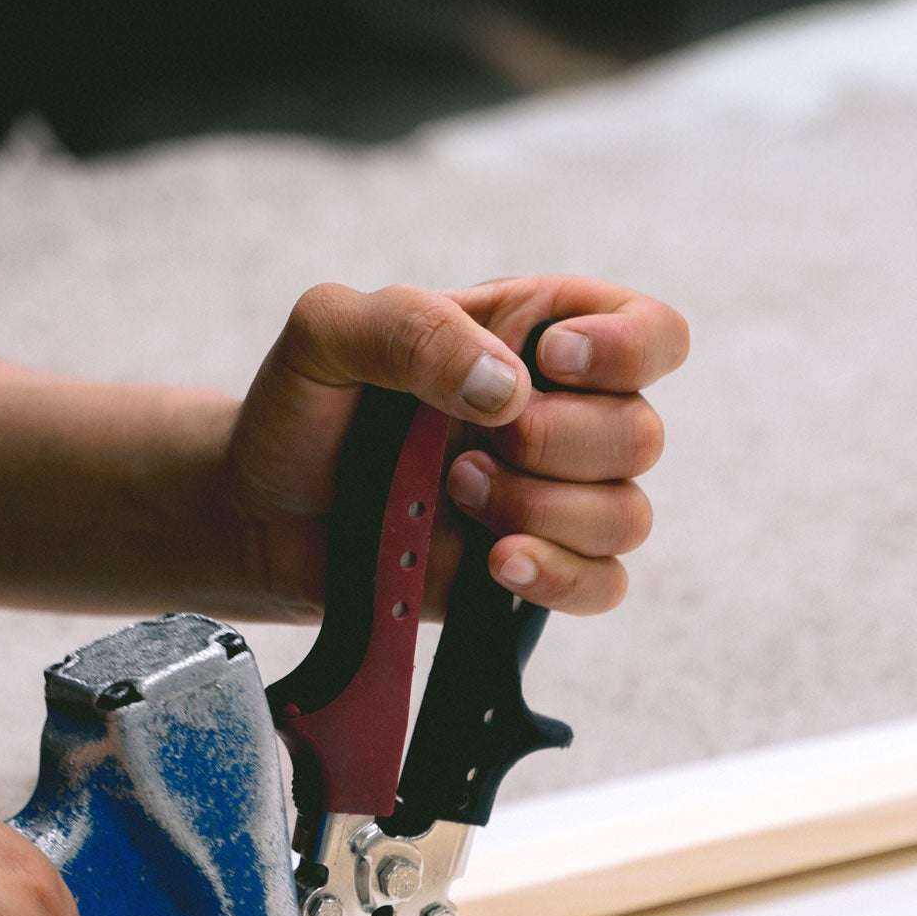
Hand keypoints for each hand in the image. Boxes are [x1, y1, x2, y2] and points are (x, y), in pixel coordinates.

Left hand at [226, 274, 689, 618]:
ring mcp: (553, 502)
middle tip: (459, 453)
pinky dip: (558, 578)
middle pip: (642, 435)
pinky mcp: (532, 574)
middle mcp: (563, 417)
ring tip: (452, 496)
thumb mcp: (330, 333)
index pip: (654, 334)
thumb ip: (413, 329)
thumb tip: (507, 388)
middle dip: (555, 445)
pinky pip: (602, 587)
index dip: (626, 350)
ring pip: (626, 517)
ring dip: (541, 511)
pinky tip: (495, 564)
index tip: (550, 364)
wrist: (262, 511)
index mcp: (538, 337)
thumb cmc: (303, 410)